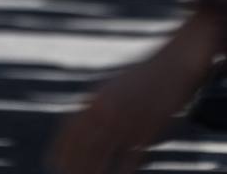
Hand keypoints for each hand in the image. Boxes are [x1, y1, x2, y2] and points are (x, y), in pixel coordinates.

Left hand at [45, 10, 224, 173]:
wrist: (174, 63)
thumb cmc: (143, 77)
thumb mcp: (114, 86)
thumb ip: (97, 103)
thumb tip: (81, 120)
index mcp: (97, 97)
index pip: (71, 127)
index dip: (61, 147)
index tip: (52, 163)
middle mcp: (108, 108)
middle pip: (85, 144)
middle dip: (74, 164)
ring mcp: (128, 119)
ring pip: (104, 153)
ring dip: (93, 171)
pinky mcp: (148, 129)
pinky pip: (131, 157)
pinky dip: (122, 171)